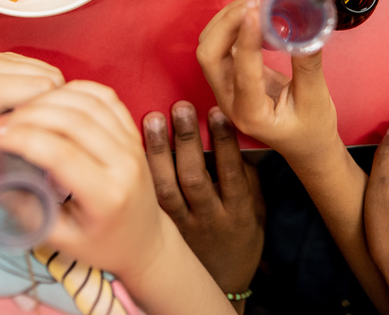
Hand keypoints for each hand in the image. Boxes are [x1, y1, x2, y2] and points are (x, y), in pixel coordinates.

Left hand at [0, 52, 63, 178]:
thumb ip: (24, 154)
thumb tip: (58, 150)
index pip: (45, 89)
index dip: (51, 113)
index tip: (41, 134)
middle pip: (51, 76)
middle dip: (52, 104)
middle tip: (38, 128)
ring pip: (48, 70)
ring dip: (48, 96)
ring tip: (31, 119)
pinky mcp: (3, 56)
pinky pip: (39, 68)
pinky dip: (41, 88)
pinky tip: (26, 107)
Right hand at [0, 81, 168, 283]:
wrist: (145, 240)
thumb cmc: (100, 244)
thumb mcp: (61, 241)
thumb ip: (26, 212)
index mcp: (107, 196)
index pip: (61, 154)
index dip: (23, 139)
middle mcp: (125, 164)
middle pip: (75, 121)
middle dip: (31, 115)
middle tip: (2, 122)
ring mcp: (133, 144)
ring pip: (89, 103)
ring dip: (50, 99)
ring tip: (21, 110)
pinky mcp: (133, 132)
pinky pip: (105, 98)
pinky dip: (75, 90)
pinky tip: (52, 98)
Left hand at [143, 102, 263, 300]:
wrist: (221, 281)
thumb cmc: (241, 237)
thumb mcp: (256, 212)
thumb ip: (250, 178)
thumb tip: (240, 135)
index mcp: (238, 214)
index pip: (232, 173)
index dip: (224, 142)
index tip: (217, 111)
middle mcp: (208, 220)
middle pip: (194, 178)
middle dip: (187, 140)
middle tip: (181, 107)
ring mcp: (181, 227)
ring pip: (166, 188)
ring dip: (158, 151)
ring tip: (152, 119)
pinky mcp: (160, 229)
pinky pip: (148, 199)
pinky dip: (140, 171)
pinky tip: (131, 144)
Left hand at [195, 0, 341, 167]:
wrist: (307, 146)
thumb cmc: (312, 130)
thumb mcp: (317, 99)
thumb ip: (308, 63)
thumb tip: (308, 25)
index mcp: (250, 114)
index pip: (241, 71)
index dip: (248, 38)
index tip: (259, 10)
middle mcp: (229, 100)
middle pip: (209, 55)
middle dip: (228, 22)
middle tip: (257, 1)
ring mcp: (226, 88)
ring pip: (211, 45)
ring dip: (229, 19)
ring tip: (259, 0)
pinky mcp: (232, 75)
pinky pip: (223, 44)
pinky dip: (235, 23)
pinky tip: (257, 12)